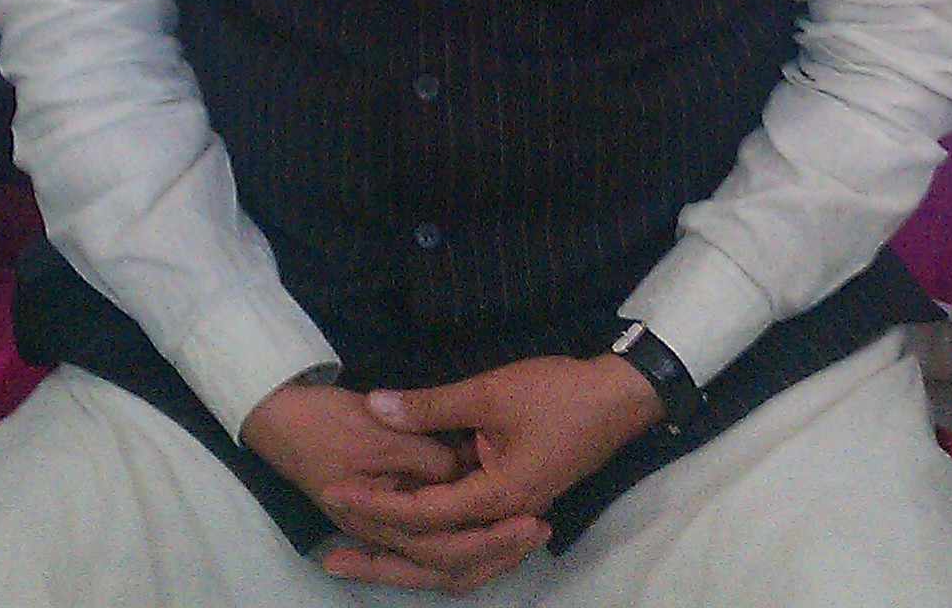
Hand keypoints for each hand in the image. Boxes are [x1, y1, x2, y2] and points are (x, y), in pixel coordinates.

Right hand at [240, 381, 528, 592]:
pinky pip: (428, 539)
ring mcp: (379, 526)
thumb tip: (469, 473)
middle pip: (445, 565)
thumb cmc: (324, 420)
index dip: (490, 536)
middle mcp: (380, 534)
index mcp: (379, 519)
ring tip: (524, 534)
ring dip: (480, 551)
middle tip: (537, 530)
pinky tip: (490, 523)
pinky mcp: (382, 510)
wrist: (275, 410)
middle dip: (494, 552)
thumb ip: (428, 457)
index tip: (530, 520)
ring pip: (438, 560)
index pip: (443, 545)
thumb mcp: (382, 434)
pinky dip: (460, 535)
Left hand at [313, 355, 661, 591]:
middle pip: (436, 557)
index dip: (377, 504)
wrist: (620, 396)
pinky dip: (433, 543)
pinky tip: (403, 538)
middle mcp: (505, 519)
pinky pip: (468, 542)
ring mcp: (512, 516)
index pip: (426, 515)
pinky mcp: (514, 506)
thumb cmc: (559, 392)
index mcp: (499, 497)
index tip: (335, 491)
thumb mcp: (491, 391)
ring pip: (453, 559)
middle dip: (382, 556)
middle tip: (331, 556)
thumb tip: (376, 405)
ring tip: (357, 558)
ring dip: (405, 559)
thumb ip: (432, 405)